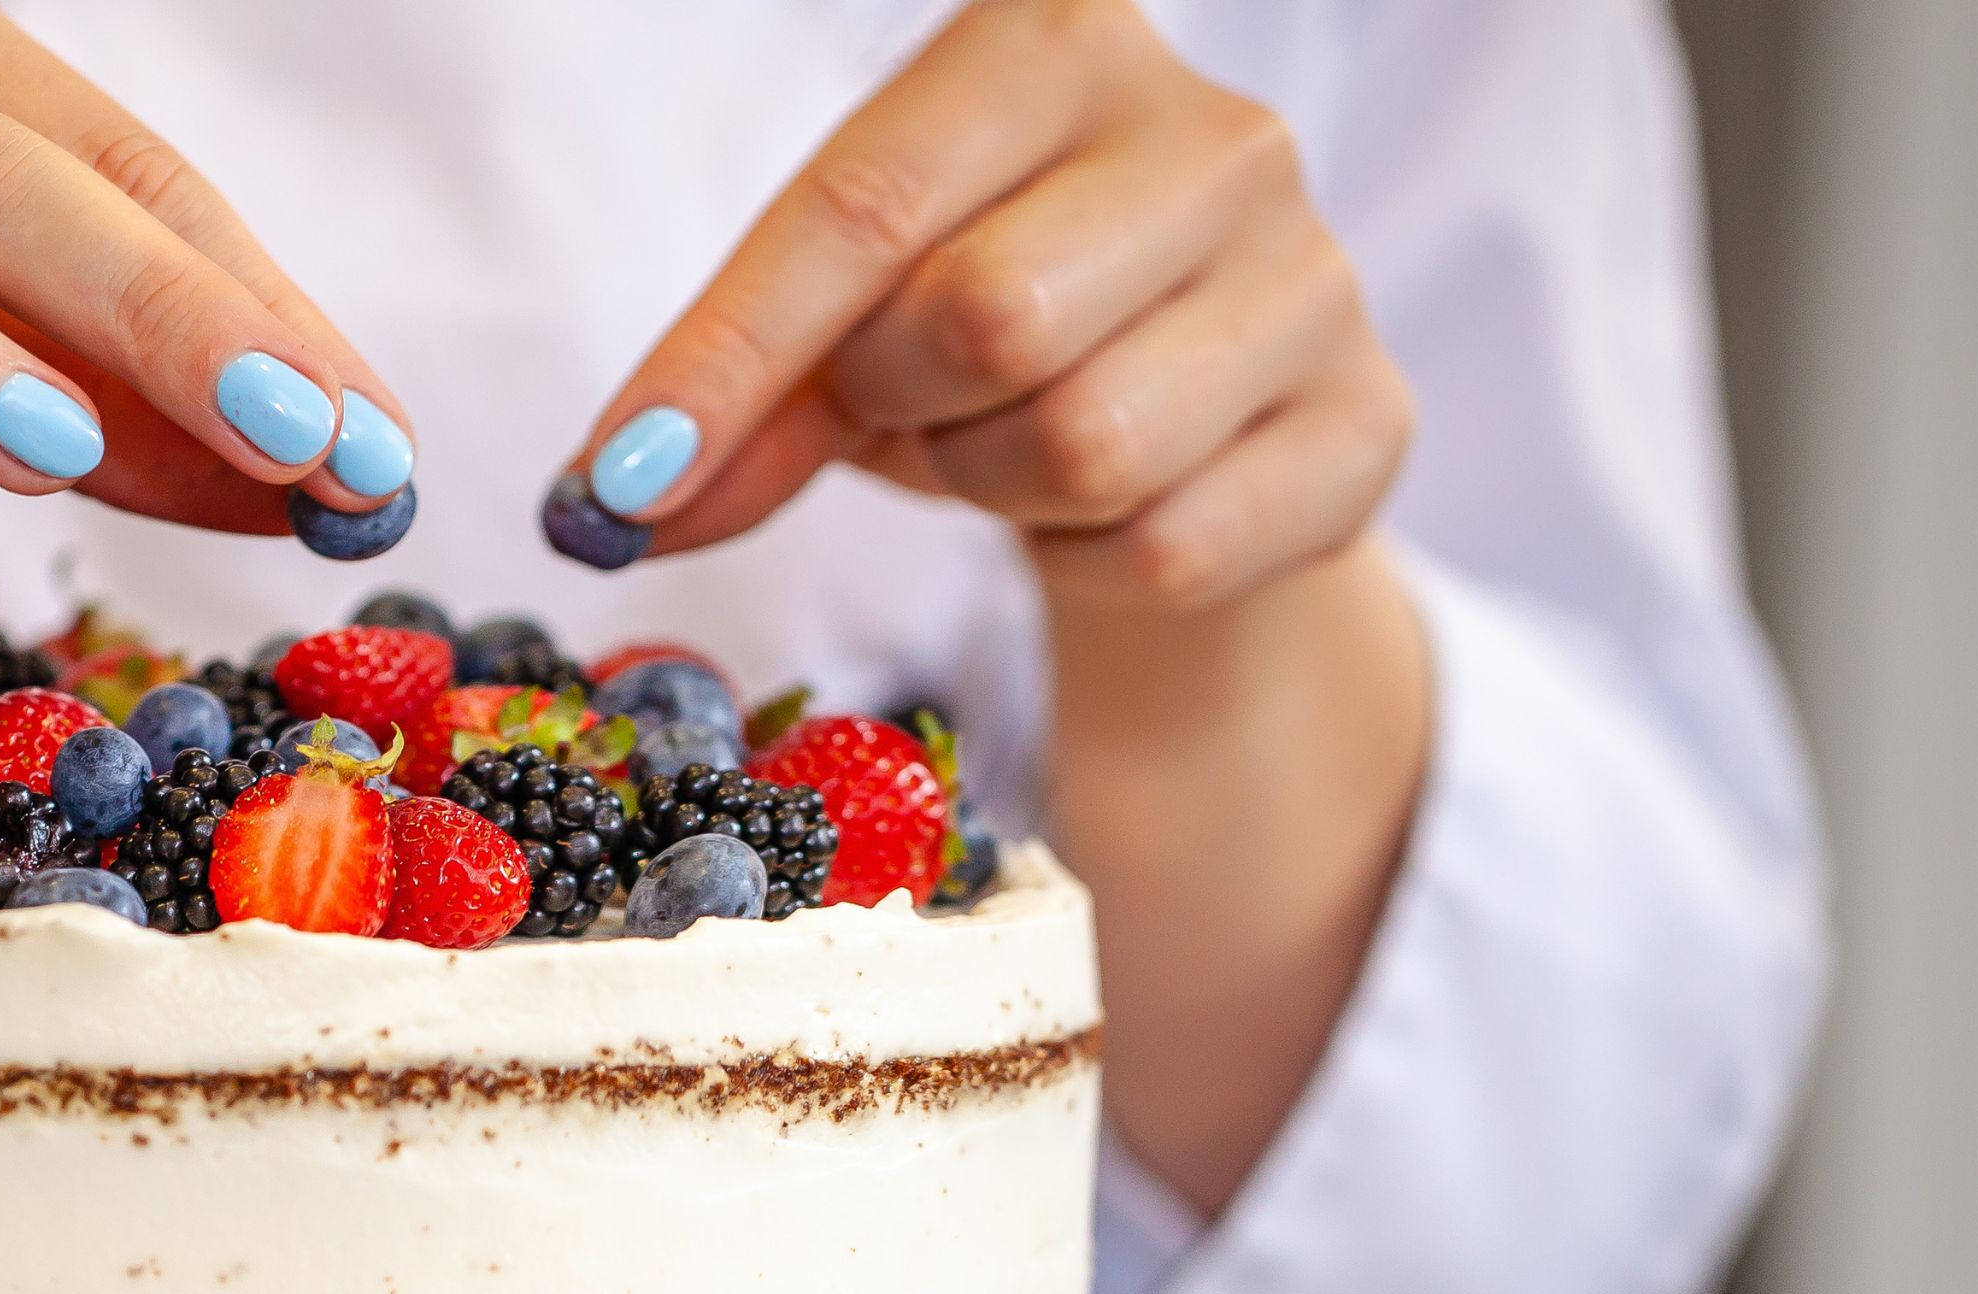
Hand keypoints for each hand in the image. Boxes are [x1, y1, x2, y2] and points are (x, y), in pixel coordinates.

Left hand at [562, 0, 1408, 610]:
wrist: (1200, 413)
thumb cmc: (990, 328)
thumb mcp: (850, 320)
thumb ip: (740, 392)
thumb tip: (610, 509)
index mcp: (1059, 43)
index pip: (860, 208)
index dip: (723, 360)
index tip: (613, 487)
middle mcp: (1216, 132)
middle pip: (985, 320)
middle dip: (898, 407)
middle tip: (901, 410)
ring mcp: (1316, 275)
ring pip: (1085, 443)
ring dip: (994, 485)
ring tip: (1004, 444)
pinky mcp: (1367, 423)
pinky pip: (1166, 543)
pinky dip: (1093, 558)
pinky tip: (1106, 505)